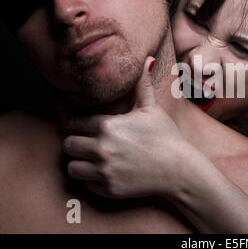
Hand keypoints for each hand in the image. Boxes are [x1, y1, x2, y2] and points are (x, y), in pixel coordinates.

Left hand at [62, 57, 195, 198]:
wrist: (179, 169)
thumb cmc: (166, 136)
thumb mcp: (152, 109)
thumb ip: (142, 85)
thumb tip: (147, 59)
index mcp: (108, 126)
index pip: (74, 123)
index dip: (77, 124)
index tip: (81, 126)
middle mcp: (101, 148)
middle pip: (68, 145)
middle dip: (76, 143)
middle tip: (88, 143)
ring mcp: (104, 171)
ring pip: (72, 167)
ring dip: (80, 163)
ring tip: (94, 159)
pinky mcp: (108, 189)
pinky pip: (87, 184)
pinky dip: (93, 179)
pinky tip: (108, 172)